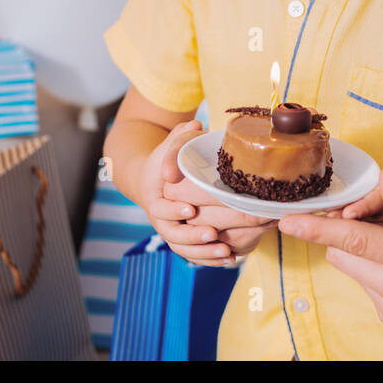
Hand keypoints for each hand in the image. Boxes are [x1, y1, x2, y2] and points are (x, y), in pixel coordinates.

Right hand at [139, 120, 275, 266]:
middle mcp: (161, 219)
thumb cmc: (166, 161)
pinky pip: (193, 255)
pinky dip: (210, 260)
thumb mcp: (171, 146)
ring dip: (204, 252)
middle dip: (194, 236)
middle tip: (214, 234)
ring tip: (225, 251)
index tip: (190, 210)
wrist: (152, 181)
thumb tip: (195, 123)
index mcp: (155, 197)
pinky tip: (230, 258)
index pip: (161, 207)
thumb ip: (181, 136)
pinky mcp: (183, 241)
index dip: (174, 210)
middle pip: (174, 233)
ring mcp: (171, 231)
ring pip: (183, 249)